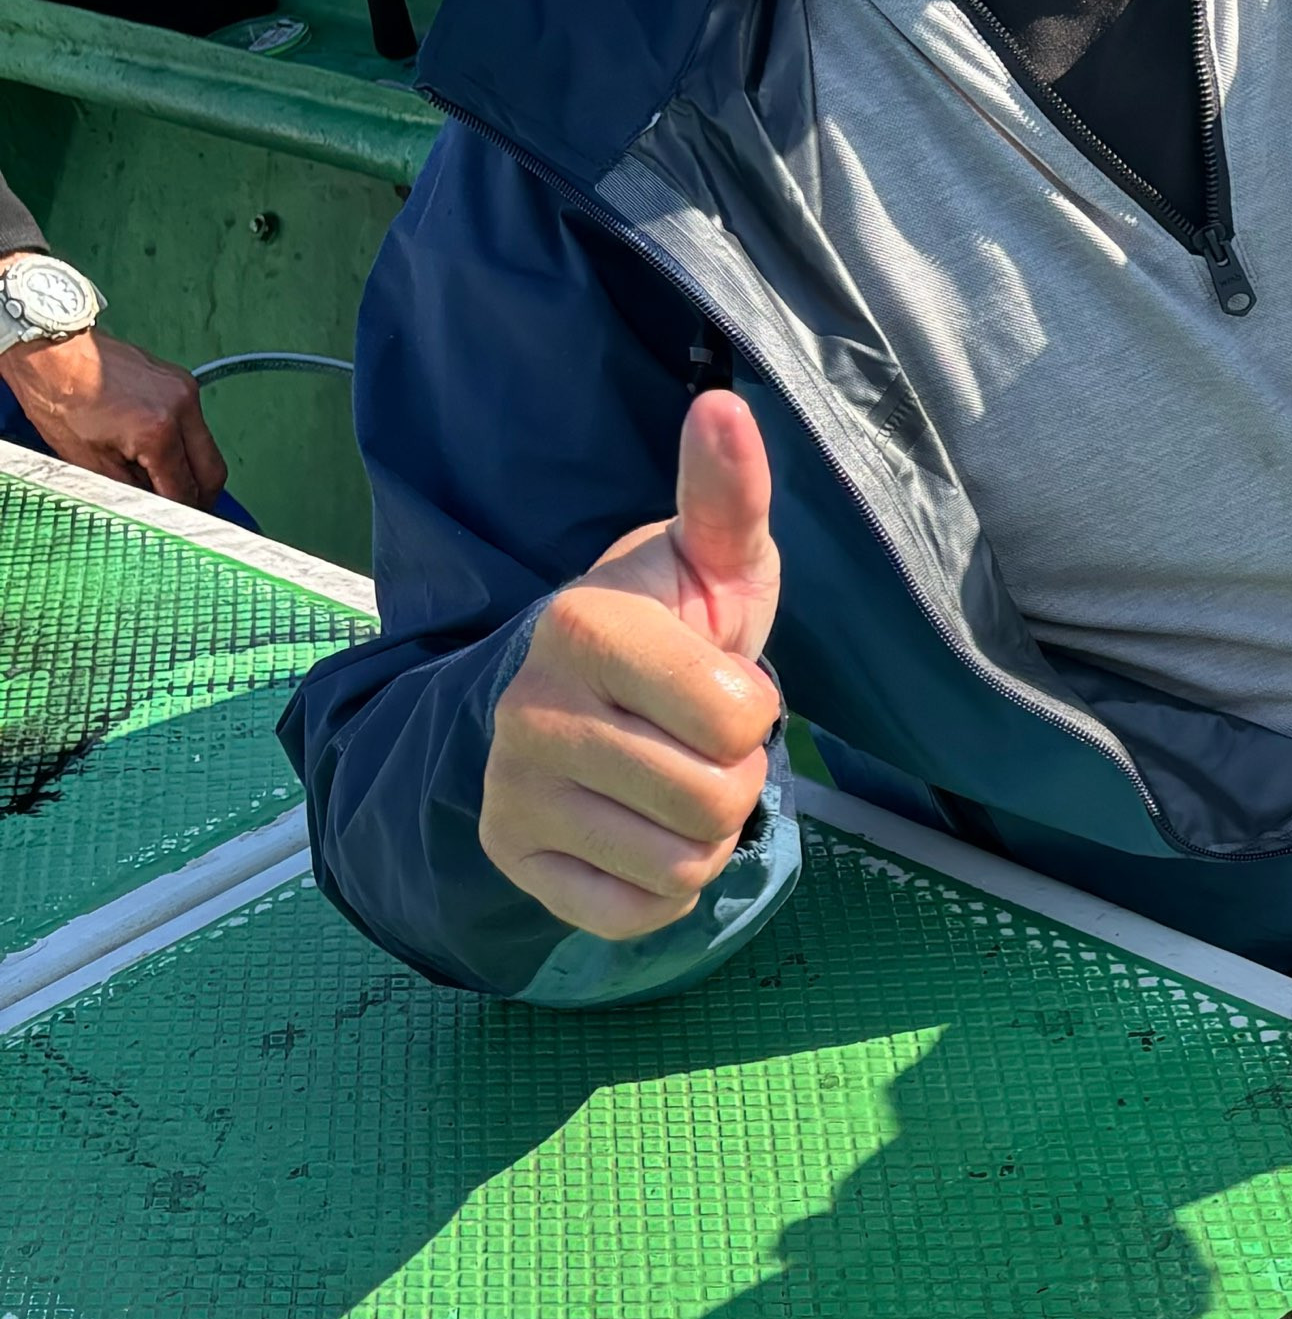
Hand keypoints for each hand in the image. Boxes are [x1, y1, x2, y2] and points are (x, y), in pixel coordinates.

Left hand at [0, 326, 227, 507]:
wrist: (50, 349)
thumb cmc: (59, 396)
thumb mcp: (89, 462)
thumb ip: (132, 491)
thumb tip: (157, 508)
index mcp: (158, 432)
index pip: (185, 490)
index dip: (181, 514)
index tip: (177, 525)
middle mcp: (181, 408)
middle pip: (212, 471)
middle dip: (199, 496)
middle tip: (181, 510)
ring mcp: (184, 390)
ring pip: (206, 447)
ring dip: (190, 467)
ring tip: (159, 476)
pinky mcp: (180, 380)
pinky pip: (194, 423)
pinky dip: (181, 441)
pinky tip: (155, 447)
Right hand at [479, 390, 785, 940]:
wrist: (572, 693)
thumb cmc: (664, 625)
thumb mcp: (706, 561)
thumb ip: (725, 495)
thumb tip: (726, 405)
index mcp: (583, 629)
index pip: (739, 720)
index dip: (751, 711)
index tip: (713, 686)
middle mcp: (532, 712)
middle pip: (717, 802)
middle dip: (733, 779)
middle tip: (693, 741)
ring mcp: (514, 794)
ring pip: (682, 865)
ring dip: (702, 835)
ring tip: (667, 779)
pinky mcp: (516, 862)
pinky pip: (637, 913)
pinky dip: (660, 888)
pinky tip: (637, 831)